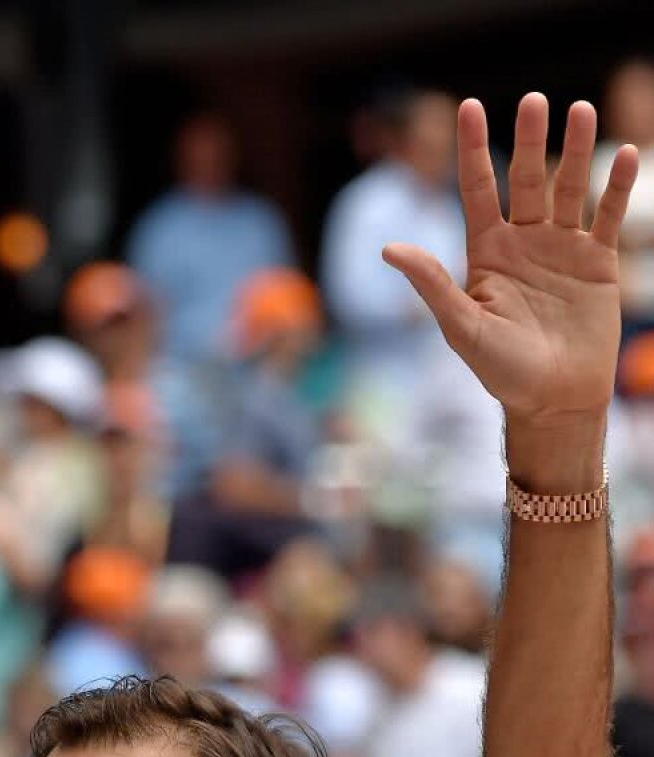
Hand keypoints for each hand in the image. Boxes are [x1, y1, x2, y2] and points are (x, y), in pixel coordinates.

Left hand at [384, 93, 637, 428]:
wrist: (553, 400)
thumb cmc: (501, 371)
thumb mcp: (461, 327)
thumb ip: (431, 284)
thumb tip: (389, 248)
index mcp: (485, 253)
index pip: (477, 190)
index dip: (471, 150)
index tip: (468, 107)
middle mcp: (522, 243)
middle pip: (524, 179)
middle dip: (529, 139)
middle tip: (534, 100)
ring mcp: (561, 249)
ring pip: (567, 188)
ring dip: (573, 150)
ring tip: (578, 110)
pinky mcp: (598, 262)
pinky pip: (607, 216)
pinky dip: (616, 187)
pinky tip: (624, 154)